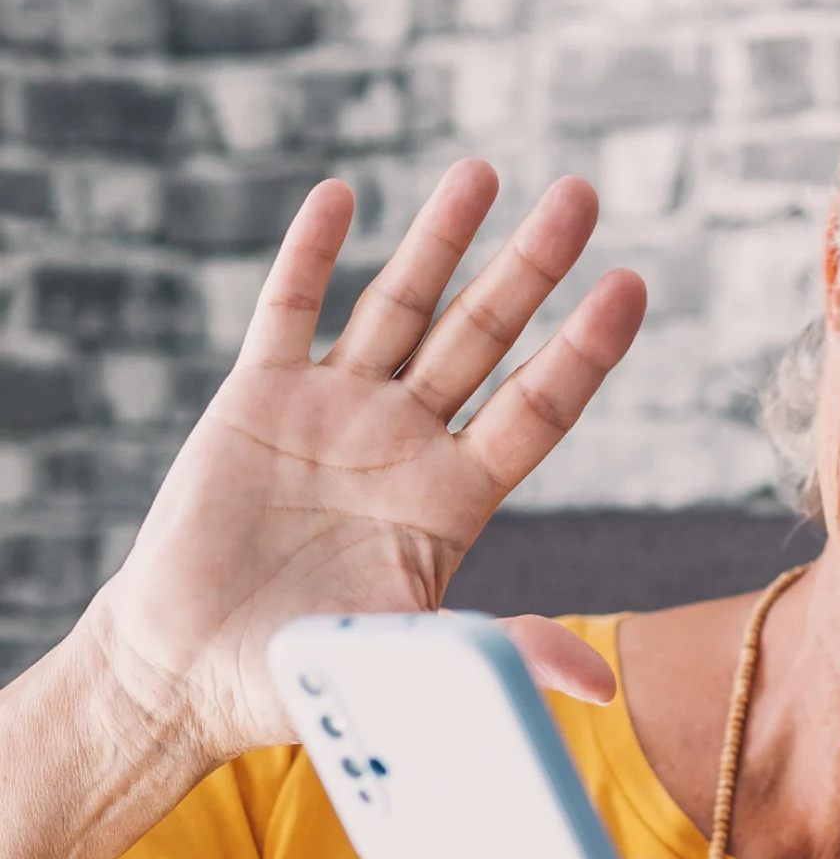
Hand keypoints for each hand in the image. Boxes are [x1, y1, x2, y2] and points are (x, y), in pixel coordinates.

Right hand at [86, 162, 644, 767]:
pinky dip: (312, 254)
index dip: (583, 349)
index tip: (629, 287)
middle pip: (483, 337)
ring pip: (399, 308)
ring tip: (484, 171)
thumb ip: (501, 652)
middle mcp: (404, 442)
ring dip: (439, 240)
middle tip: (582, 193)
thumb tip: (599, 686)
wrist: (190, 676)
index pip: (537, 408)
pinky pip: (289, 311)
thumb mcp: (414, 664)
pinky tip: (343, 195)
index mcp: (453, 499)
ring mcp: (333, 413)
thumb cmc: (308, 682)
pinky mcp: (256, 401)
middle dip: (530, 266)